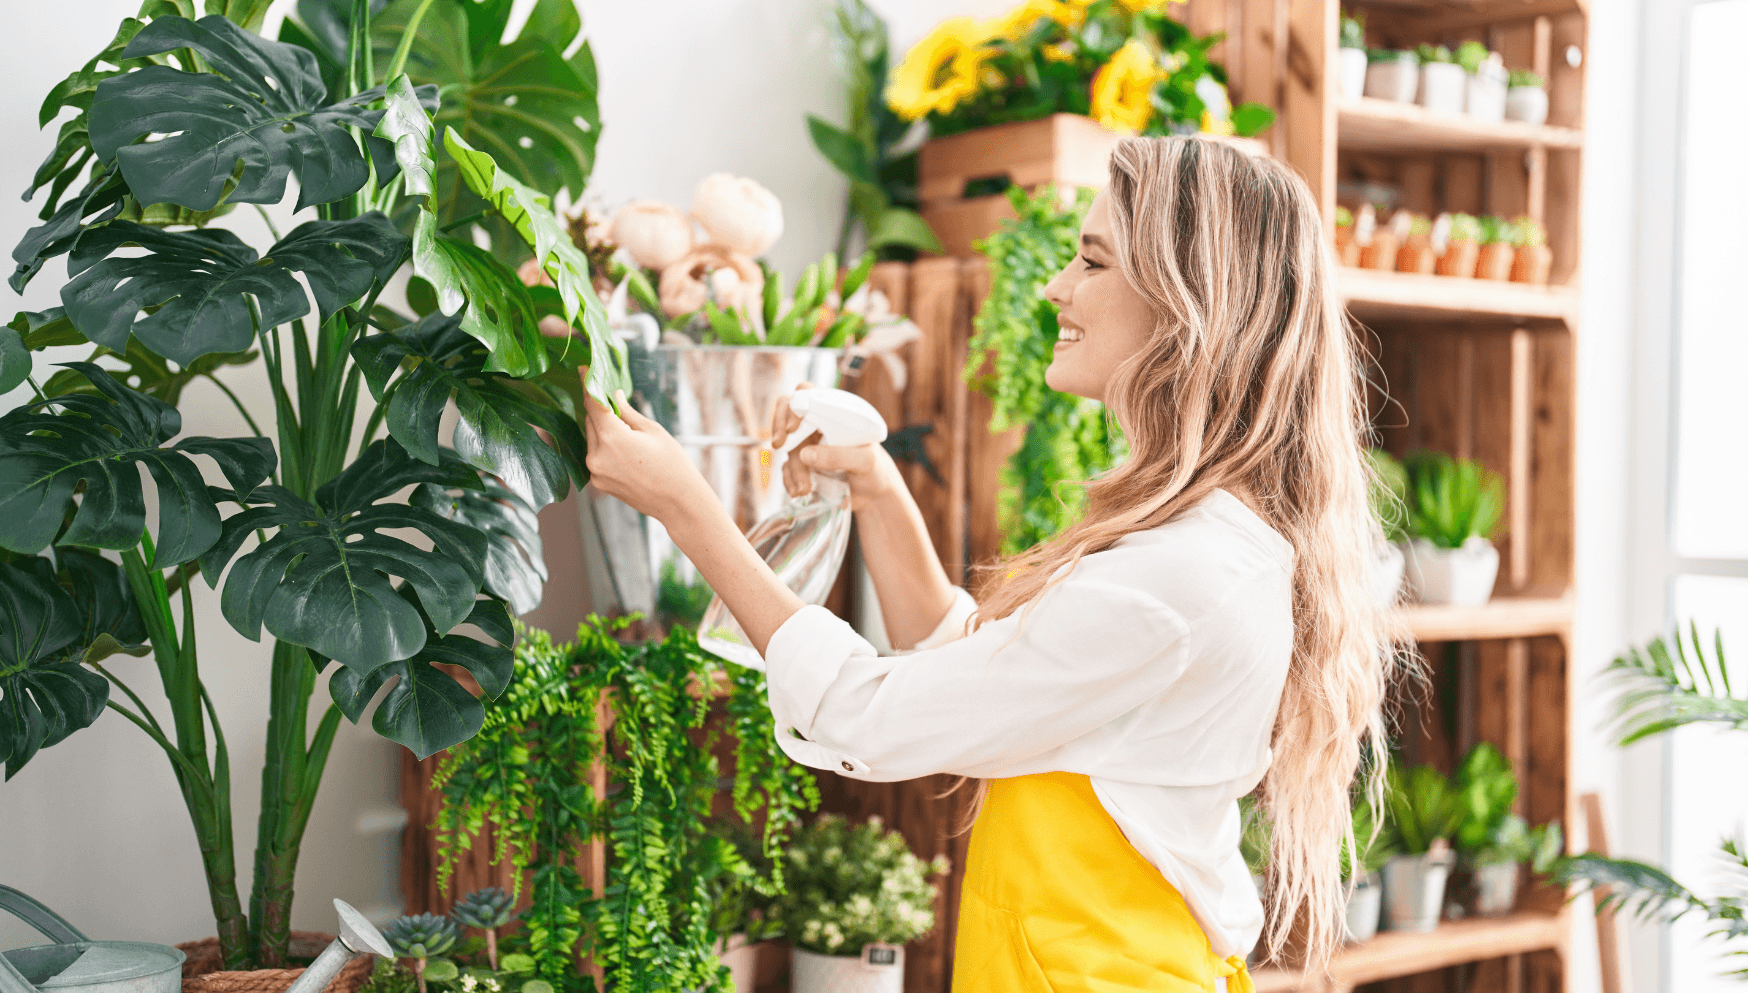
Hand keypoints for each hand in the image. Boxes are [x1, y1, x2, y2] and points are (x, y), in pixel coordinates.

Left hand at [581, 386, 716, 525]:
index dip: (588, 384)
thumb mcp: (652, 431)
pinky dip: (604, 447)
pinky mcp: (598, 483)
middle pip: (590, 421)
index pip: (593, 403)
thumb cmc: (672, 465)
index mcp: (612, 437)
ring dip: (602, 429)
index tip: (584, 370)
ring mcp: (595, 472)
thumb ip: (626, 412)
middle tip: (612, 400)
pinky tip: (624, 449)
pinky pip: (595, 456)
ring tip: (626, 431)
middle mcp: (597, 455)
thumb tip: (613, 395)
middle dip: (599, 409)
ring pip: (592, 439)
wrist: (678, 503)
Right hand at [771, 383, 902, 510]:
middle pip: (786, 416)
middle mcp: (817, 426)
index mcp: (833, 414)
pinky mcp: (803, 467)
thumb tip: (805, 454)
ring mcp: (808, 446)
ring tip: (805, 489)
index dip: (793, 407)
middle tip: (779, 446)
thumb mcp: (865, 460)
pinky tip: (798, 492)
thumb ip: (839, 456)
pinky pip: (787, 470)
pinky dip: (788, 481)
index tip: (793, 427)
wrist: (876, 494)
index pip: (805, 395)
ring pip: (788, 449)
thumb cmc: (876, 469)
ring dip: (793, 469)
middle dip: (780, 430)